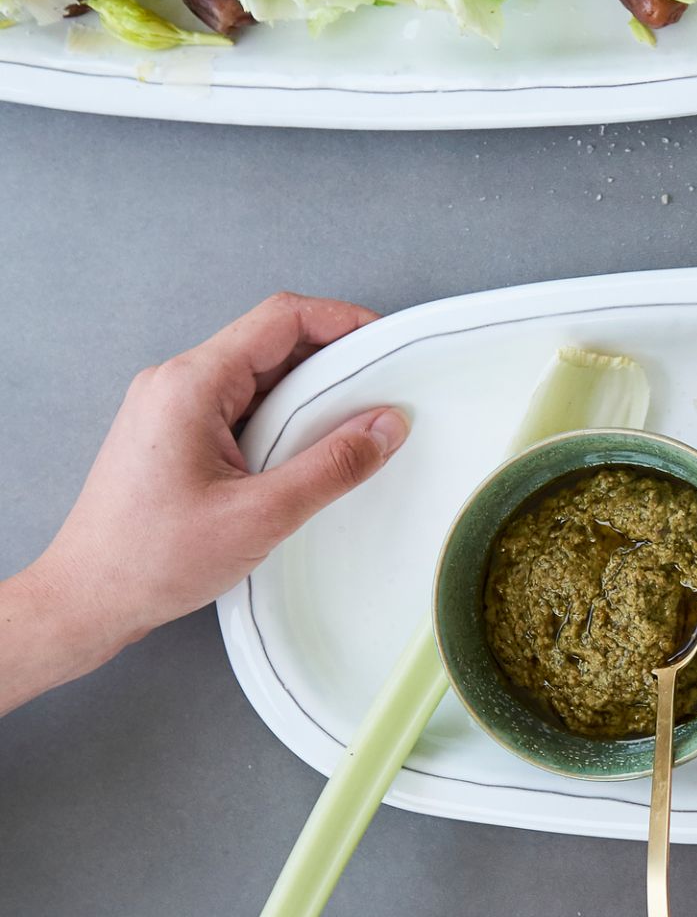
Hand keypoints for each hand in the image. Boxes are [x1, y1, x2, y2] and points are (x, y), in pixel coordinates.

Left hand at [6, 294, 404, 702]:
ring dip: (309, 399)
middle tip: (382, 397)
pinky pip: (242, 408)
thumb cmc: (152, 559)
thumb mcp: (261, 515)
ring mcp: (173, 407)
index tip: (386, 343)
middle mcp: (177, 383)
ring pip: (260, 379)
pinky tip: (308, 456)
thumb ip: (333, 466)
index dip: (342, 321)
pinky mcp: (177, 435)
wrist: (90, 597)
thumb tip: (387, 427)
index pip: (280, 319)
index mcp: (191, 384)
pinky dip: (283, 422)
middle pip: (273, 344)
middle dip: (334, 364)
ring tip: (351, 433)